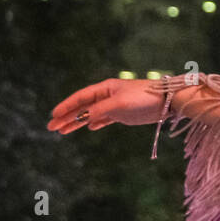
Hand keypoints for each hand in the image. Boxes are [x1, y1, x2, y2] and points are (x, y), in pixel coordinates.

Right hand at [47, 78, 162, 133]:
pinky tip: (90, 127)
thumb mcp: (119, 104)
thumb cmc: (143, 98)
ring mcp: (115, 105)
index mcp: (104, 89)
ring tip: (63, 131)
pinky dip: (95, 122)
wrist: (167, 100)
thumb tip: (84, 119)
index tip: (53, 116)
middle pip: (82, 107)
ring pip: (91, 114)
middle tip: (52, 128)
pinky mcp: (124, 114)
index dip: (66, 107)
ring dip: (77, 122)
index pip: (79, 98)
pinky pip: (105, 118)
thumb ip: (100, 111)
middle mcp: (107, 96)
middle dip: (67, 117)